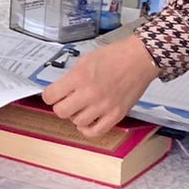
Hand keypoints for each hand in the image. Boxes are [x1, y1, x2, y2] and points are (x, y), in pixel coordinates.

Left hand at [41, 36, 158, 137]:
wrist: (139, 60)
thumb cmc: (113, 56)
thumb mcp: (85, 60)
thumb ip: (71, 77)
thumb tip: (60, 90)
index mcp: (79, 77)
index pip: (51, 96)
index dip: (49, 95)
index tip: (53, 94)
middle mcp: (89, 94)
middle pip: (61, 112)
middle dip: (60, 106)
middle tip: (66, 101)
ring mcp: (104, 106)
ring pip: (77, 122)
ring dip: (75, 116)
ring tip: (81, 108)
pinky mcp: (117, 115)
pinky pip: (97, 131)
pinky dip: (88, 129)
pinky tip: (87, 122)